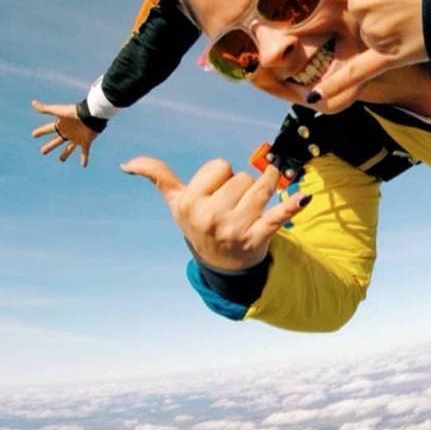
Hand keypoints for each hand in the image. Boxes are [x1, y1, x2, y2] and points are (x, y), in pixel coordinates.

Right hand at [31, 99, 97, 167]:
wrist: (90, 115)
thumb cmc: (74, 112)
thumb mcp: (58, 111)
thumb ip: (45, 109)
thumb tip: (33, 103)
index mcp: (61, 125)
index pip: (48, 129)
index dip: (41, 132)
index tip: (33, 135)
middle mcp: (68, 132)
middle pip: (56, 141)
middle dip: (49, 146)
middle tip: (42, 152)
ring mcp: (77, 138)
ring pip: (69, 148)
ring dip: (65, 154)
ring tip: (61, 160)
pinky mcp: (86, 142)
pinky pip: (85, 152)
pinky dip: (84, 159)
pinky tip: (83, 165)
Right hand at [120, 156, 311, 271]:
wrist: (222, 265)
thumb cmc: (199, 225)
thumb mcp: (177, 203)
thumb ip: (157, 177)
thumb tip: (126, 163)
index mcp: (190, 204)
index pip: (220, 166)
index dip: (221, 176)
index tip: (216, 193)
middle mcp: (210, 216)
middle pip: (242, 177)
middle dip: (242, 186)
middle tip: (234, 206)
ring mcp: (235, 228)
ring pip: (262, 186)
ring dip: (268, 187)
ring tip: (261, 198)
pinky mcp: (258, 238)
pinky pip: (279, 215)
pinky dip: (292, 205)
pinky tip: (304, 197)